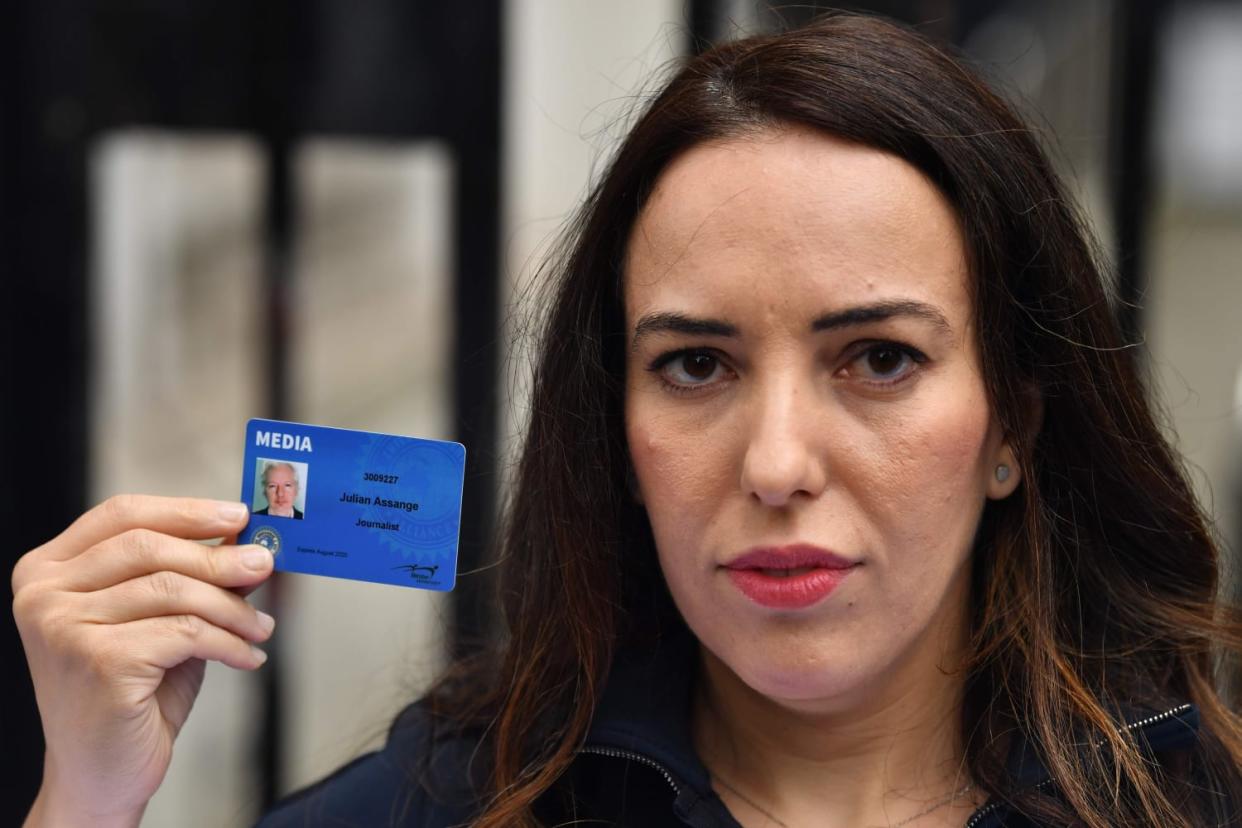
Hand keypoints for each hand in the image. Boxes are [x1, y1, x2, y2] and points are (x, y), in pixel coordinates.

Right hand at [12, 495, 274, 826]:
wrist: (102, 773)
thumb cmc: (130, 692)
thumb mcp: (158, 619)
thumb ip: (188, 575)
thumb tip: (245, 540)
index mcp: (48, 570)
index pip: (122, 514)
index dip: (186, 510)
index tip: (238, 515)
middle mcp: (44, 594)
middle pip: (150, 546)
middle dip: (219, 557)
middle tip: (264, 566)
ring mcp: (64, 627)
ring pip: (174, 589)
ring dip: (233, 608)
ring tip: (260, 627)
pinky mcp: (97, 660)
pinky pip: (186, 632)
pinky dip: (229, 642)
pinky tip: (248, 656)